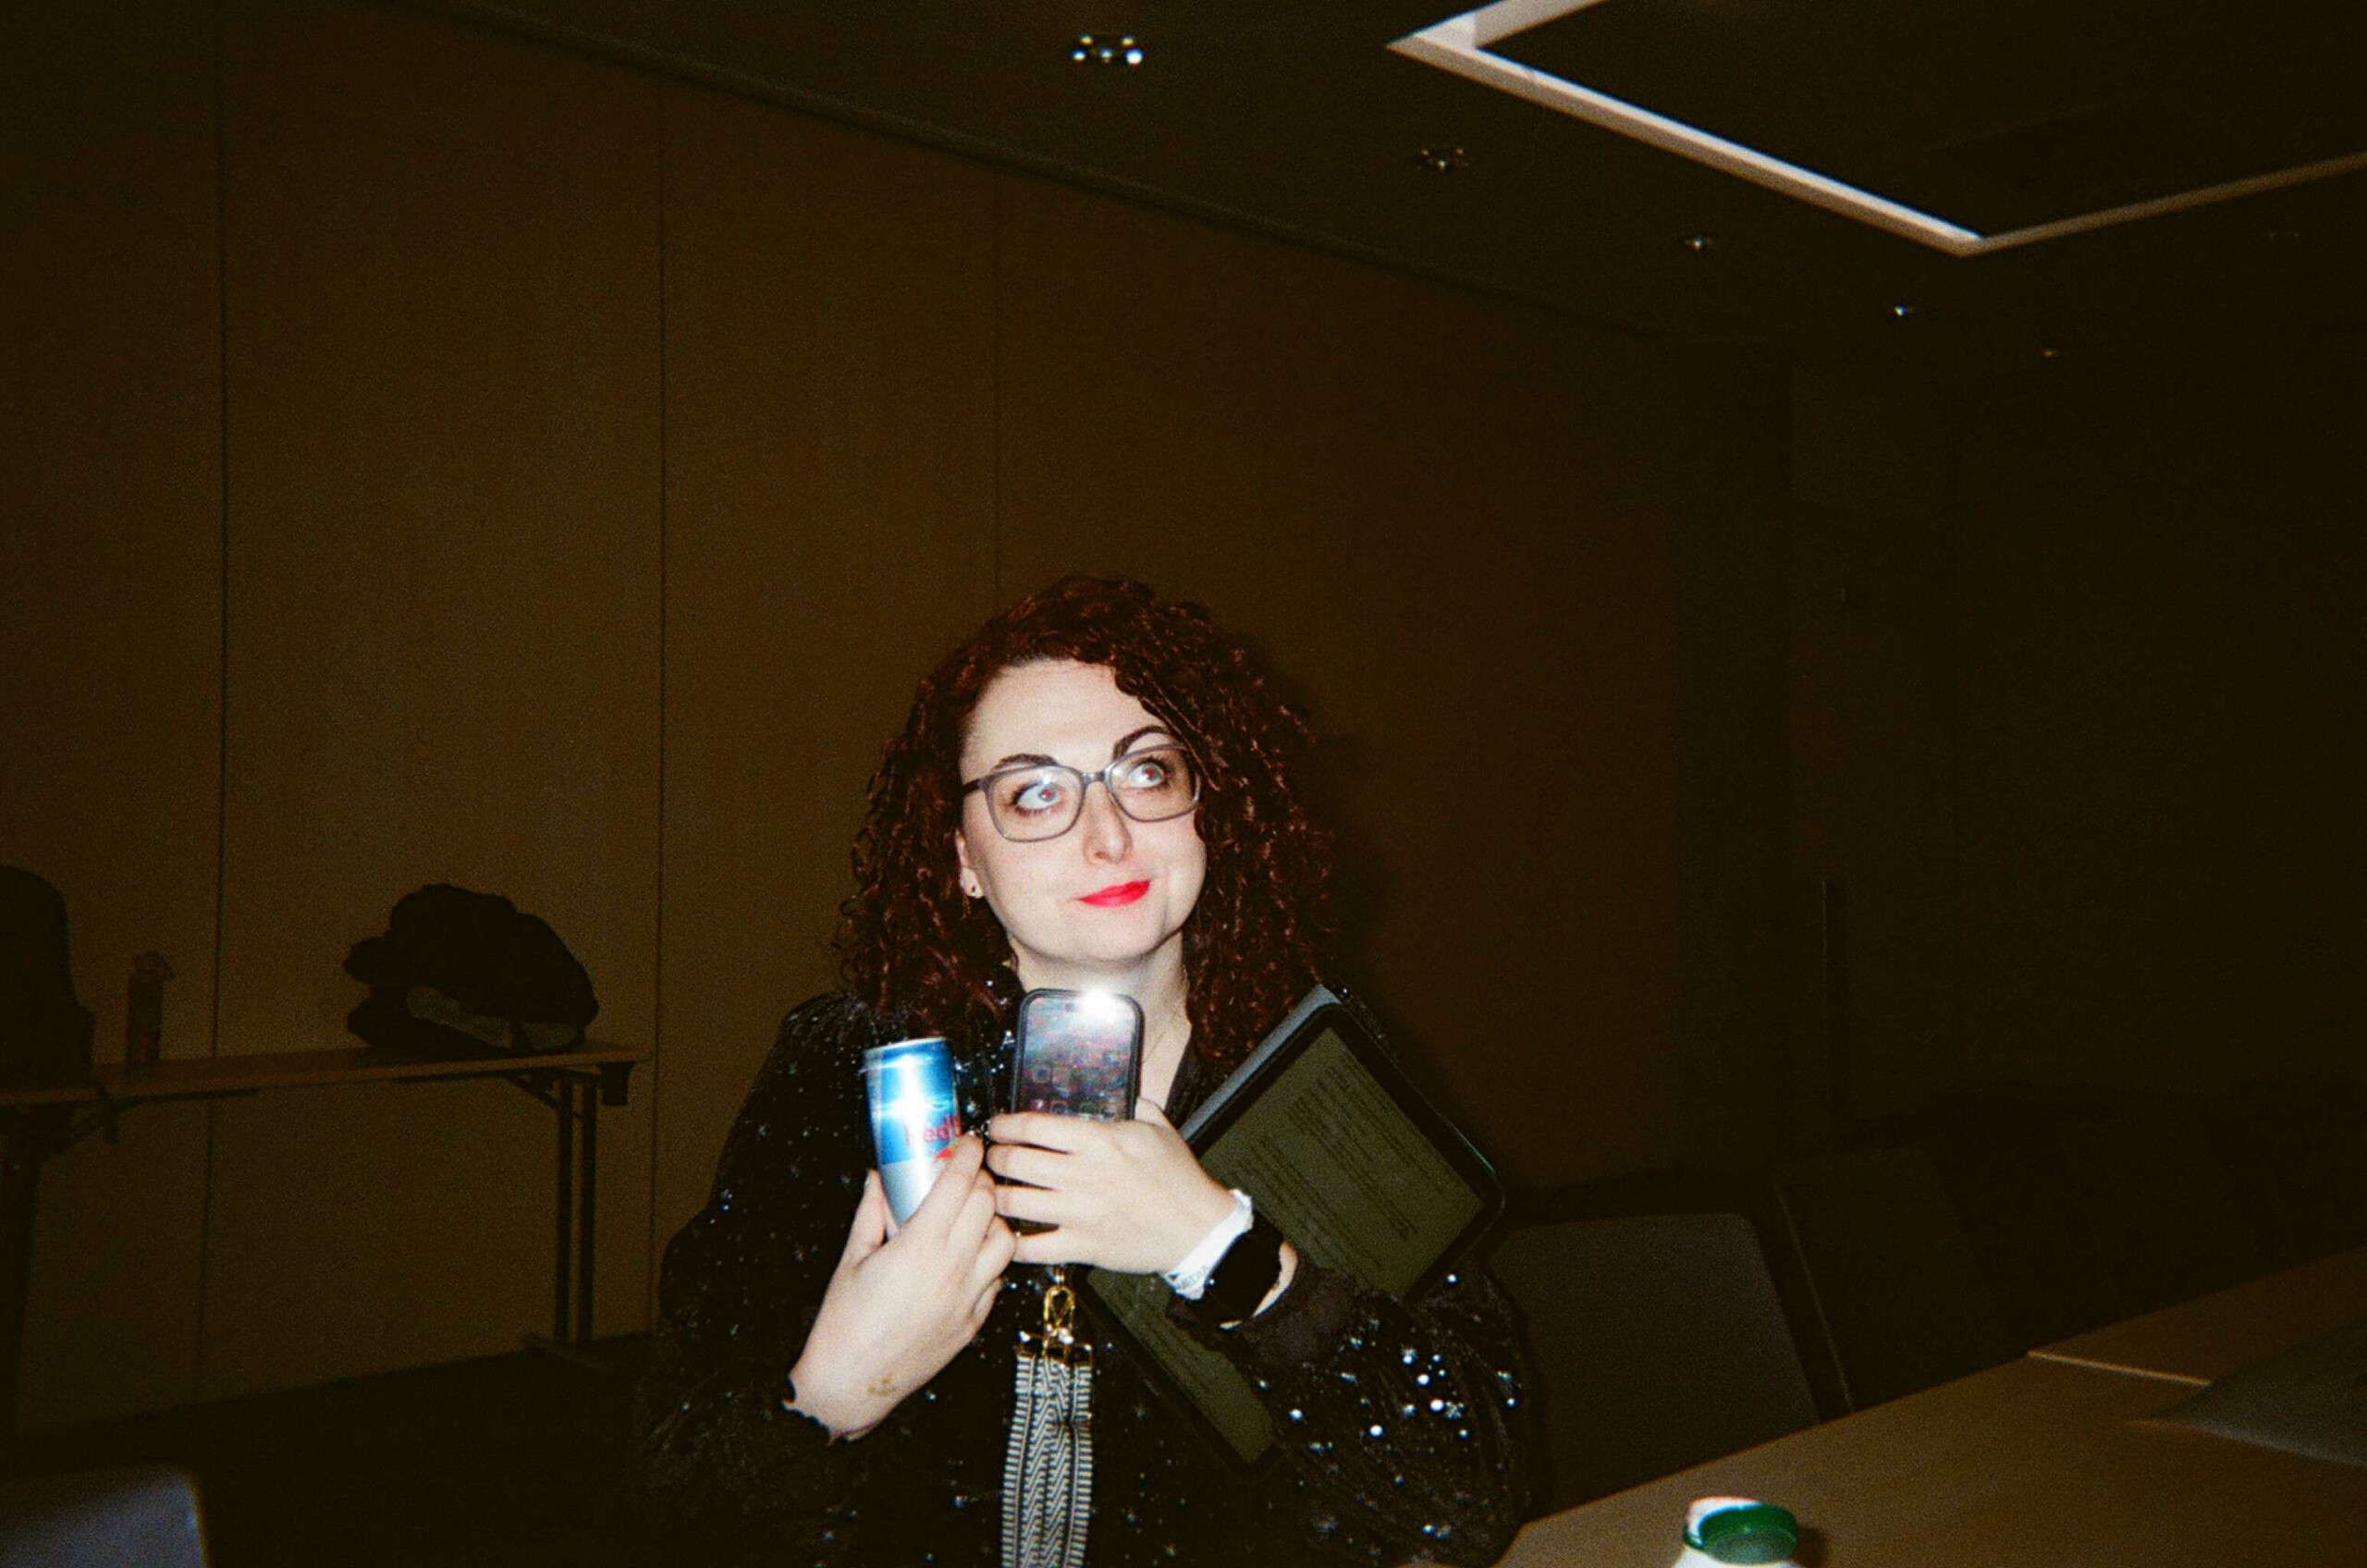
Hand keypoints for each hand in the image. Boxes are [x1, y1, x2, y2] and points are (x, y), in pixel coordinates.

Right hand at [788, 1137, 1014, 1439]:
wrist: (852, 1383)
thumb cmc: (845, 1323)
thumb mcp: (852, 1258)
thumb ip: (870, 1212)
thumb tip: (877, 1179)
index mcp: (920, 1246)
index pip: (960, 1185)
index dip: (967, 1156)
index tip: (967, 1144)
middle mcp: (952, 1268)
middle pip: (988, 1205)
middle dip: (982, 1182)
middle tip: (967, 1178)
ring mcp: (967, 1297)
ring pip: (1005, 1242)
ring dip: (993, 1222)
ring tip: (973, 1218)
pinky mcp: (973, 1322)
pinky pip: (997, 1279)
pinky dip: (990, 1261)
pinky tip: (968, 1258)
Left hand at [985, 1102, 1237, 1272]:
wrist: (1198, 1229)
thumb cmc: (1179, 1178)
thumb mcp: (1157, 1128)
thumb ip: (1129, 1105)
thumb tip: (1110, 1089)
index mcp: (1099, 1141)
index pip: (1033, 1126)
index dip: (1006, 1124)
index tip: (998, 1125)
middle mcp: (1082, 1176)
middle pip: (1015, 1161)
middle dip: (996, 1156)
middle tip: (993, 1156)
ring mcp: (1079, 1213)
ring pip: (1014, 1203)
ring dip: (996, 1195)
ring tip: (994, 1191)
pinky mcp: (1081, 1246)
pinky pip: (1032, 1248)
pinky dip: (1014, 1242)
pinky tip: (1010, 1233)